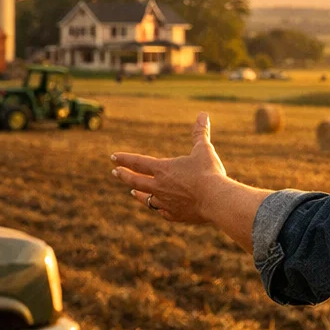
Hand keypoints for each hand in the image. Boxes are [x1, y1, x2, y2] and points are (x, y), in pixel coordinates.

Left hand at [110, 112, 226, 223]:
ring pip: (146, 199)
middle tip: (115, 172)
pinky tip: (158, 208)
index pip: (138, 162)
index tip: (113, 157)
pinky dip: (159, 208)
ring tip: (133, 192)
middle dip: (124, 175)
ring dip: (138, 194)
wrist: (216, 199)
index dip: (124, 158)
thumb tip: (203, 114)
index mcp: (163, 169)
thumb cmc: (209, 172)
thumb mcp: (204, 149)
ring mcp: (166, 202)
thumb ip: (200, 133)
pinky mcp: (176, 215)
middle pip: (136, 181)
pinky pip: (163, 212)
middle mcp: (159, 186)